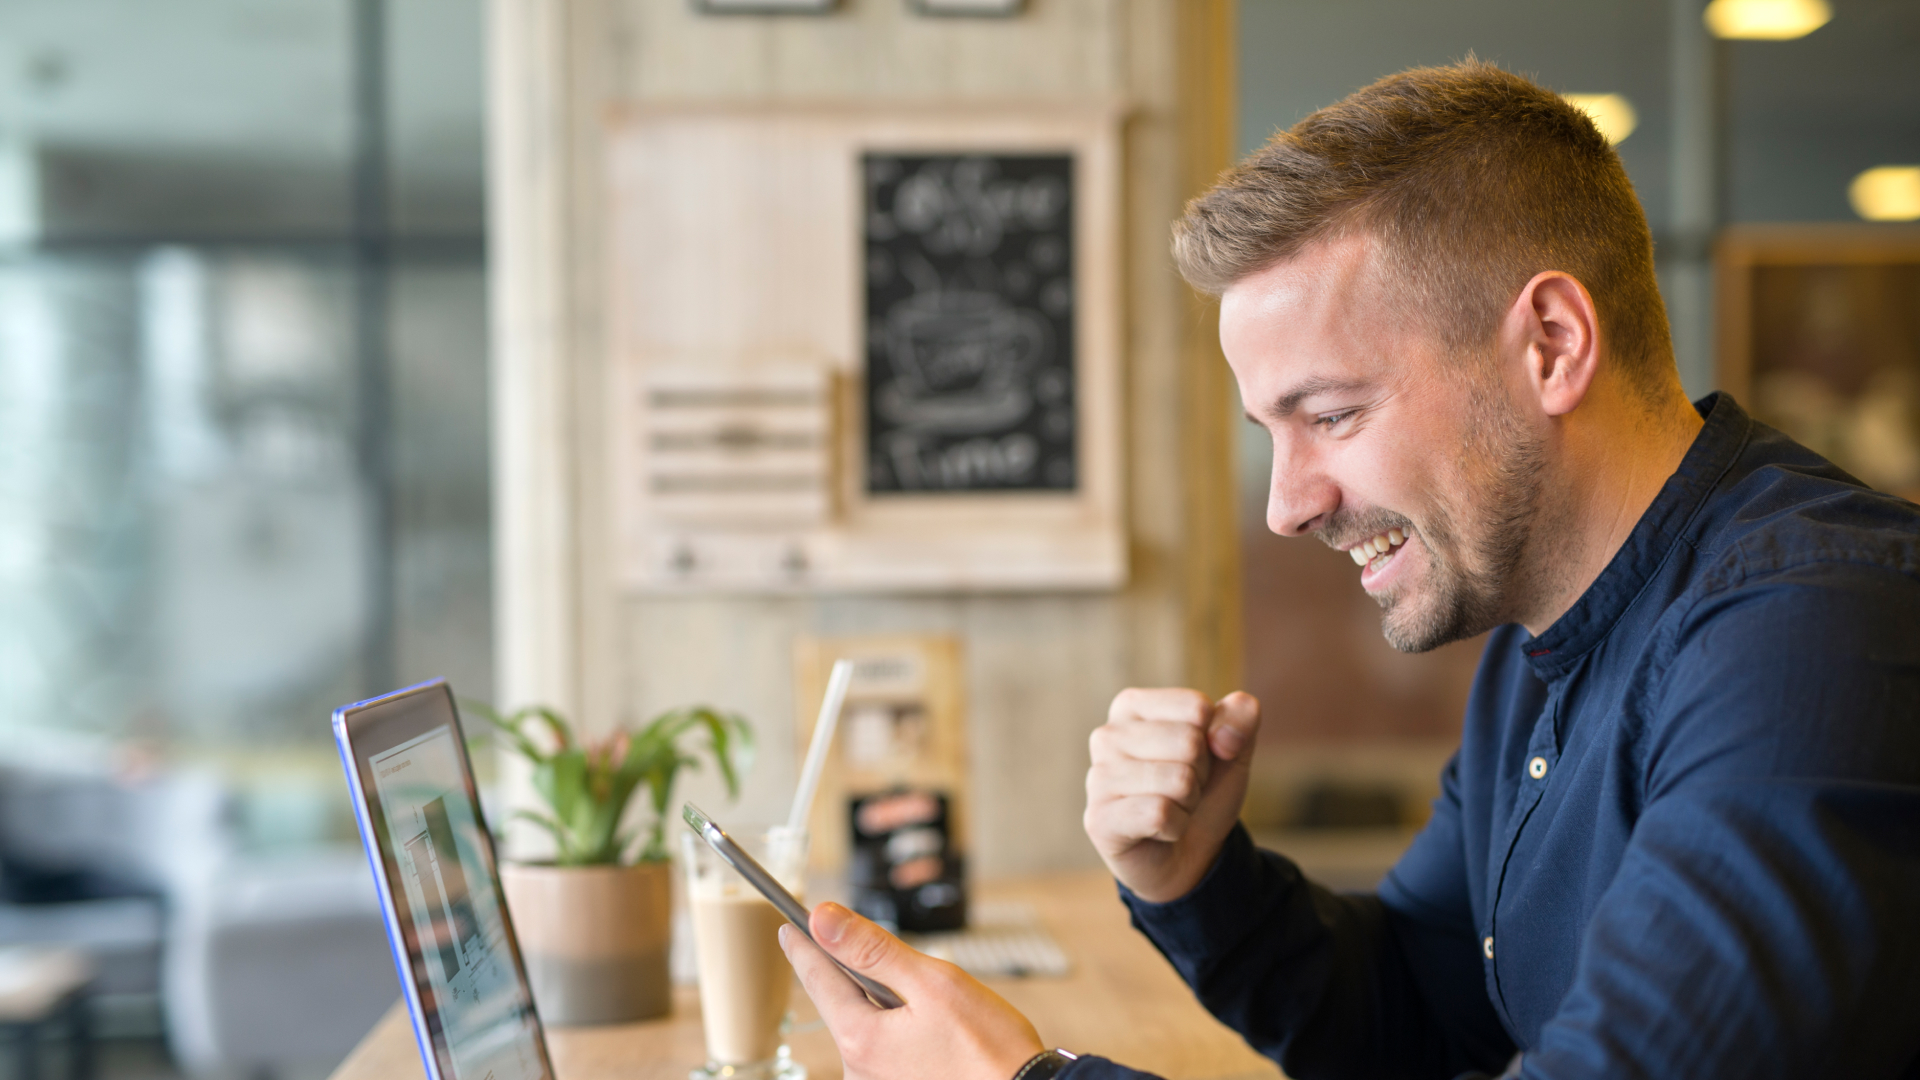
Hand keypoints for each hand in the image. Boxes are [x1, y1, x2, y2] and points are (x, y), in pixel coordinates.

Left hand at [779, 903, 1044, 1079]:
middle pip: (845, 1003)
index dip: (804, 946)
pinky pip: (888, 1050)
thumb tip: (822, 919)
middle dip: (861, 976)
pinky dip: (902, 1029)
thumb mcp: (934, 983)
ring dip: (888, 1006)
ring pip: (869, 1026)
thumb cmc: (990, 1049)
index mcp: (862, 1039)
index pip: (820, 978)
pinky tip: (937, 1031)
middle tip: (887, 958)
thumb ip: (873, 949)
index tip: (789, 926)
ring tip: (938, 1009)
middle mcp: (859, 1070)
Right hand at [1083, 689, 1260, 902]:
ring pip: (1179, 780)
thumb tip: (1223, 735)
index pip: (1197, 707)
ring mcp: (1098, 778)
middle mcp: (1107, 736)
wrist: (1191, 853)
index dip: (1213, 739)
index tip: (1196, 759)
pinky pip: (1160, 814)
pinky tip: (1160, 831)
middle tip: (1183, 790)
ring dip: (1189, 802)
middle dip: (1201, 774)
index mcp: (1132, 706)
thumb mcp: (1234, 748)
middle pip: (1189, 742)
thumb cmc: (1204, 791)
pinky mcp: (1099, 819)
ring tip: (1171, 807)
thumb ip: (1241, 716)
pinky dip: (1176, 827)